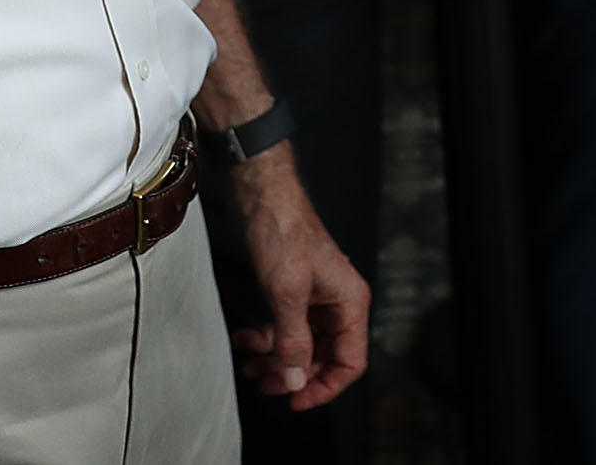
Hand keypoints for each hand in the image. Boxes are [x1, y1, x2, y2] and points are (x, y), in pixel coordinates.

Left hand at [221, 151, 369, 409]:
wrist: (262, 194)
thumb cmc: (282, 233)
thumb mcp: (287, 293)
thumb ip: (293, 341)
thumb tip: (294, 382)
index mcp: (350, 302)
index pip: (350, 361)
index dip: (324, 387)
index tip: (294, 401)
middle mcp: (338, 302)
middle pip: (324, 356)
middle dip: (294, 374)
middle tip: (264, 385)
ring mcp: (316, 296)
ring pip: (301, 343)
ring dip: (276, 358)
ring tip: (249, 366)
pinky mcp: (294, 289)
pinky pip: (286, 326)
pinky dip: (266, 338)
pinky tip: (244, 339)